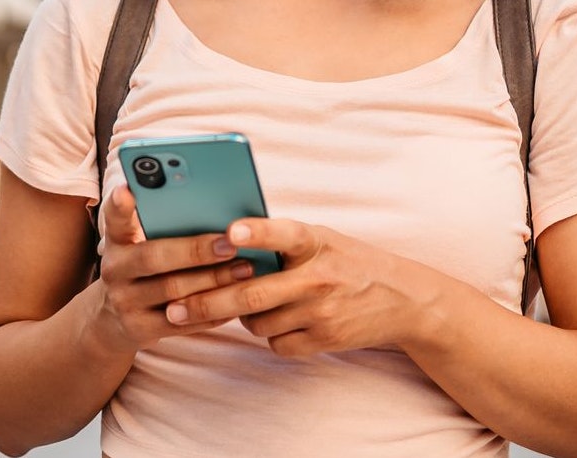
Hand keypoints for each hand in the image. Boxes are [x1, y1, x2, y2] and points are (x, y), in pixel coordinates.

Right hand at [90, 185, 255, 353]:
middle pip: (154, 257)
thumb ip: (163, 229)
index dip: (120, 205)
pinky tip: (236, 299)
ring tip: (245, 269)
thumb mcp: (139, 247)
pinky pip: (182, 321)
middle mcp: (114, 270)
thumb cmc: (142, 271)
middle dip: (196, 250)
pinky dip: (212, 311)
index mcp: (117, 242)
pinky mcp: (138, 329)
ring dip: (213, 280)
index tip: (128, 189)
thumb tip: (217, 211)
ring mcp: (124, 302)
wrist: (111, 321)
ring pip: (173, 291)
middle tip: (231, 243)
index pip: (114, 219)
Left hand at [164, 219, 441, 356]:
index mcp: (315, 241)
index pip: (283, 233)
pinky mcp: (325, 339)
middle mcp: (318, 276)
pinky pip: (276, 343)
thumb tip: (225, 242)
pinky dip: (270, 334)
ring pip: (257, 322)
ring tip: (246, 303)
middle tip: (174, 308)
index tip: (230, 232)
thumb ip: (281, 240)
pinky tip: (280, 320)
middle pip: (251, 294)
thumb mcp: (322, 239)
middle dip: (207, 302)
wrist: (402, 299)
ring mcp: (321, 312)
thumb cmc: (348, 261)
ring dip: (242, 316)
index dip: (256, 232)